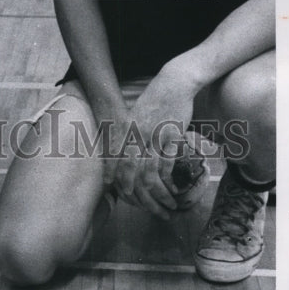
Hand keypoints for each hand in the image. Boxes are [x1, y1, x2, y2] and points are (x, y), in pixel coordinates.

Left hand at [111, 71, 195, 218]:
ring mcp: (155, 136)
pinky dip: (168, 180)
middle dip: (134, 190)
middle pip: (131, 169)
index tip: (114, 190)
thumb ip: (130, 132)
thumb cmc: (155, 99)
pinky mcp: (172, 136)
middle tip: (140, 205)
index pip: (116, 157)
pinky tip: (172, 190)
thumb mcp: (137, 114)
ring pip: (150, 172)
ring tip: (164, 206)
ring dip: (157, 193)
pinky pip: (167, 164)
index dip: (115, 175)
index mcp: (127, 128)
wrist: (174, 83)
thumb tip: (125, 150)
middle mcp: (138, 134)